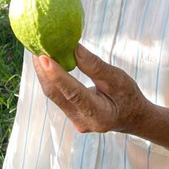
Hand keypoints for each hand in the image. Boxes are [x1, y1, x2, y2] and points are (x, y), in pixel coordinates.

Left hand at [32, 45, 152, 134]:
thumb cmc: (129, 97)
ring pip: (53, 94)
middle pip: (57, 94)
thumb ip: (95, 66)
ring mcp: (74, 120)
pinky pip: (56, 95)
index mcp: (99, 115)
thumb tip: (73, 48)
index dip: (57, 75)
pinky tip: (45, 63)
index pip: (74, 93)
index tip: (44, 57)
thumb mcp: (118, 79)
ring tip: (37, 50)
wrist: (133, 118)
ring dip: (44, 73)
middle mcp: (82, 121)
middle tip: (35, 46)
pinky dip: (50, 78)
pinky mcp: (69, 114)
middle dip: (44, 70)